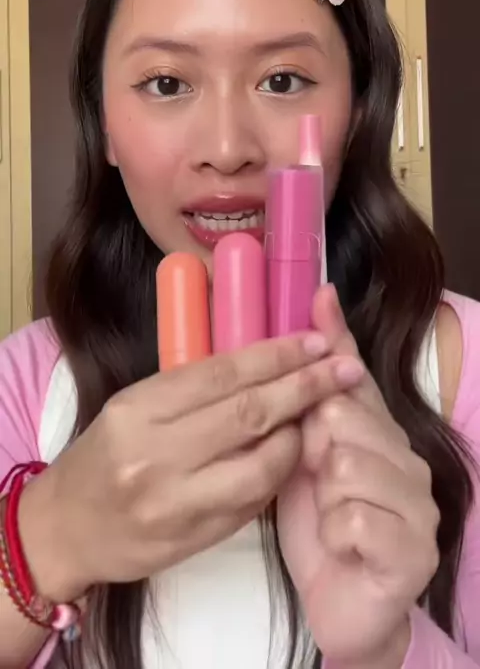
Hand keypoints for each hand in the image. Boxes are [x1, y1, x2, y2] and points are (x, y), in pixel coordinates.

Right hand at [19, 330, 359, 602]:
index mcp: (139, 408)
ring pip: (261, 463)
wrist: (66, 528)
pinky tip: (293, 453)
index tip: (315, 342)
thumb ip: (191, 388)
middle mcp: (156, 454)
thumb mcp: (134, 406)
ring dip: (300, 435)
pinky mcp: (194, 538)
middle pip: (249, 412)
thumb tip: (262, 361)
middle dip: (306, 386)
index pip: (222, 373)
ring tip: (323, 415)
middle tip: (344, 369)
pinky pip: (253, 501)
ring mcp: (176, 502)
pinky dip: (279, 473)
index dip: (277, 355)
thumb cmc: (104, 455)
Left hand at [277, 285, 439, 666]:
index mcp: (380, 433)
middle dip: (314, 448)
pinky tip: (341, 543)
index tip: (319, 296)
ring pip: (348, 468)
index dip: (334, 343)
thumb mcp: (306, 459)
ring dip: (324, 498)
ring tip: (331, 514)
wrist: (342, 603)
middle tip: (317, 477)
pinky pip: (354, 520)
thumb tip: (316, 315)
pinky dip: (335, 534)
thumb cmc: (322, 526)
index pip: (355, 377)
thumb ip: (311, 398)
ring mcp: (418, 504)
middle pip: (344, 418)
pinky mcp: (414, 550)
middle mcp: (407, 459)